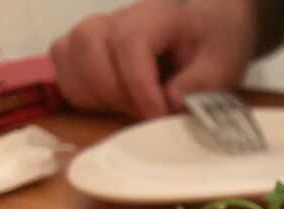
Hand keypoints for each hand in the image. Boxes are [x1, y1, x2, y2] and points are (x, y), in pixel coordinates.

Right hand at [49, 0, 256, 118]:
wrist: (209, 25)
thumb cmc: (214, 43)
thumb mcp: (221, 66)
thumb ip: (198, 85)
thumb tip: (168, 104)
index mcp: (153, 15)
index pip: (129, 45)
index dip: (139, 88)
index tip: (157, 117)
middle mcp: (115, 18)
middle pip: (89, 49)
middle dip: (117, 93)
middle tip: (149, 112)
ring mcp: (93, 30)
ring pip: (68, 58)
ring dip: (96, 95)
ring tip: (131, 107)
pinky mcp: (81, 47)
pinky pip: (62, 68)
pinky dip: (80, 92)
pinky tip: (110, 103)